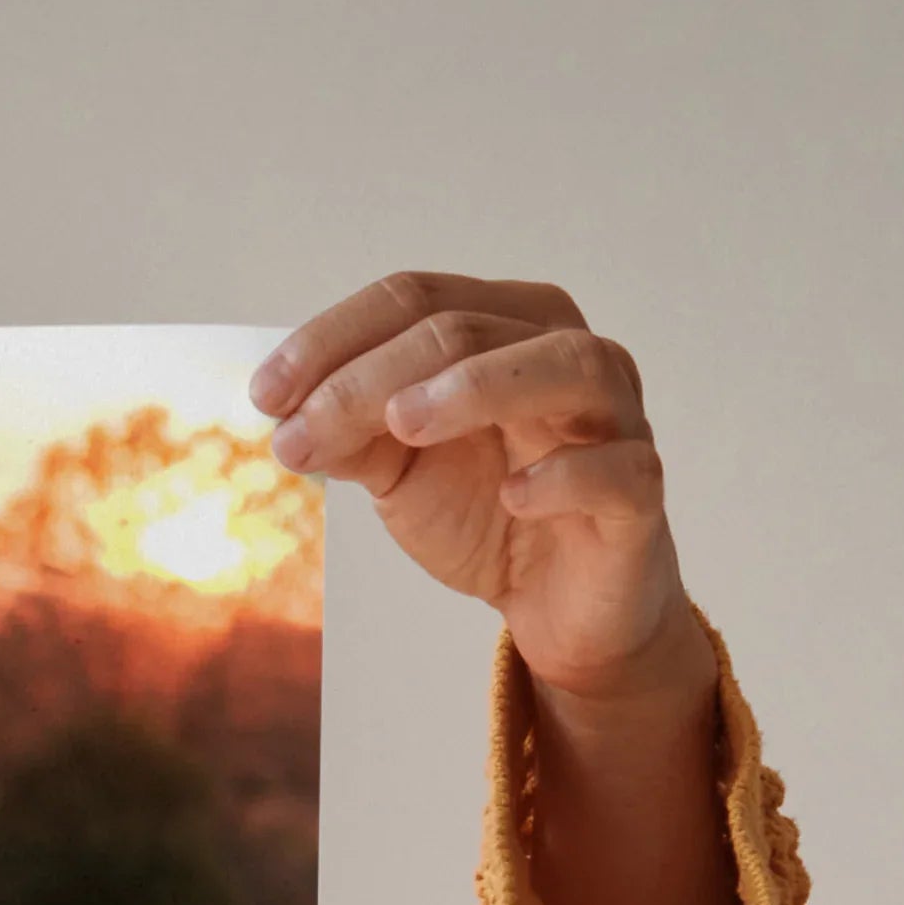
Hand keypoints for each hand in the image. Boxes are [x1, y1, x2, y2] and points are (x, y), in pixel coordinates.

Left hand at [252, 272, 704, 711]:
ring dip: (478, 386)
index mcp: (507, 329)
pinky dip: (565, 475)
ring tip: (401, 422)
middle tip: (300, 430)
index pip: (418, 298)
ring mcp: (615, 419)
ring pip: (566, 365)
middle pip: (471, 329)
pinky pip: (618, 468)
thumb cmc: (489, 516)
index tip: (264, 395)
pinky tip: (513, 496)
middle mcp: (568, 354)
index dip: (335, 338)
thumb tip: (286, 420)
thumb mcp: (402, 473)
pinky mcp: (639, 493)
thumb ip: (353, 438)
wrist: (558, 605)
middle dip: (371, 376)